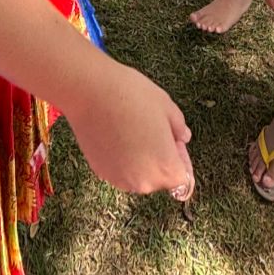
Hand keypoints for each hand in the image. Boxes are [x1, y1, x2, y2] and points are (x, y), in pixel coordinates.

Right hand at [66, 62, 194, 196]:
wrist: (90, 92)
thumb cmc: (133, 96)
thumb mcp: (166, 105)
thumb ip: (179, 127)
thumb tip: (183, 138)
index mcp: (165, 168)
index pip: (183, 177)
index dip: (180, 156)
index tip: (173, 138)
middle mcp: (143, 182)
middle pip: (160, 178)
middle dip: (160, 158)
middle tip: (152, 129)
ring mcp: (120, 180)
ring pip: (139, 175)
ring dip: (140, 160)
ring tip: (132, 129)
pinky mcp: (100, 173)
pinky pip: (120, 170)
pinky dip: (122, 158)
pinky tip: (116, 134)